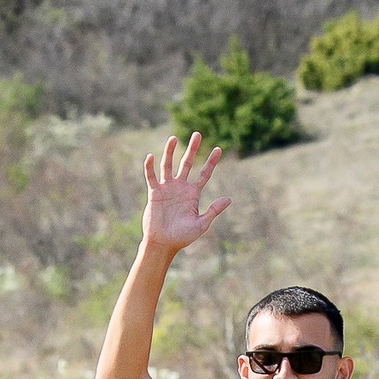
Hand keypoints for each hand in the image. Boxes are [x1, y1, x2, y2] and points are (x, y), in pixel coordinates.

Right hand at [140, 133, 228, 255]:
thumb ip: (213, 210)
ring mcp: (167, 188)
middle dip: (192, 149)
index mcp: (193, 194)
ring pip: (168, 165)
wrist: (164, 243)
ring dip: (170, 152)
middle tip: (198, 134)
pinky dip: (150, 167)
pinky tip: (151, 156)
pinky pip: (151, 177)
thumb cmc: (183, 237)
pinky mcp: (154, 193)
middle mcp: (180, 187)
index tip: (218, 149)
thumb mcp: (201, 224)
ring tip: (173, 138)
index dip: (211, 162)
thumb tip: (229, 199)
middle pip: (187, 163)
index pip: (204, 174)